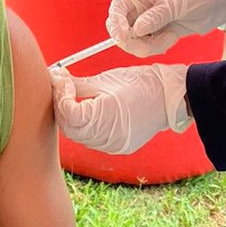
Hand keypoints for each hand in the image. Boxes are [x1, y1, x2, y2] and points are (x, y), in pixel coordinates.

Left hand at [50, 64, 189, 154]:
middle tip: (61, 86)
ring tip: (72, 96)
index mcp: (107, 116)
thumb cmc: (140, 83)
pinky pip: (92, 139)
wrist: (170, 97)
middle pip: (70, 127)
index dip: (60, 96)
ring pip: (79, 135)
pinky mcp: (118, 147)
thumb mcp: (106, 80)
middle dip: (61, 106)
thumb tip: (55, 79)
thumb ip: (77, 83)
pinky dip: (84, 126)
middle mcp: (109, 137)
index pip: (69, 113)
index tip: (61, 80)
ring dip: (71, 117)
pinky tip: (86, 110)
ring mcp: (113, 145)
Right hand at [106, 0, 225, 56]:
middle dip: (134, 40)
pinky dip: (158, 47)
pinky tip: (172, 39)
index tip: (122, 36)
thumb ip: (156, 16)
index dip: (115, 22)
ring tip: (170, 38)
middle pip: (123, 28)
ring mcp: (152, 21)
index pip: (119, 6)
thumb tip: (136, 29)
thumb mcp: (177, 2)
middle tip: (151, 44)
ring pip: (136, 40)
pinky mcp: (161, 32)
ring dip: (150, 45)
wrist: (221, 1)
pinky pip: (150, 45)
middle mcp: (143, 7)